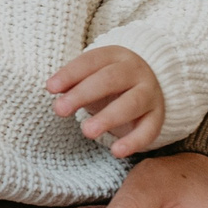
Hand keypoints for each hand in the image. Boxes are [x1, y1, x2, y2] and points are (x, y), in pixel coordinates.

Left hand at [48, 45, 166, 159]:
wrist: (152, 84)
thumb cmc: (111, 82)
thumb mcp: (92, 76)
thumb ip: (74, 82)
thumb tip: (54, 89)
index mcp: (116, 55)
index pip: (92, 61)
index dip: (70, 74)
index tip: (50, 88)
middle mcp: (136, 71)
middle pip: (110, 79)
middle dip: (83, 94)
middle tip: (60, 109)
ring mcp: (149, 93)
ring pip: (132, 103)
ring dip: (108, 117)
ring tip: (86, 131)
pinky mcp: (157, 116)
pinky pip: (149, 129)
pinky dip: (134, 141)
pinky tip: (117, 151)